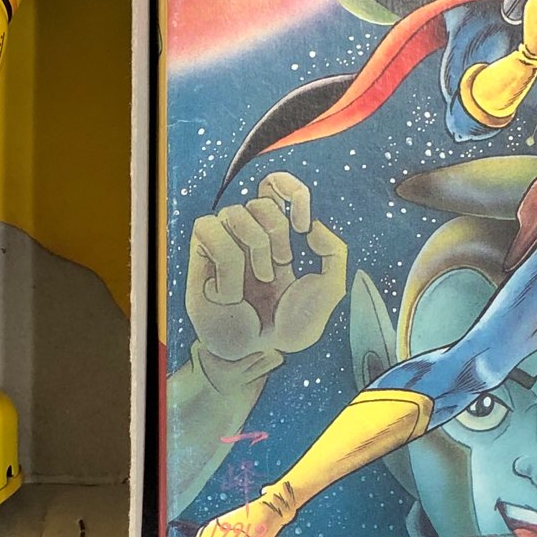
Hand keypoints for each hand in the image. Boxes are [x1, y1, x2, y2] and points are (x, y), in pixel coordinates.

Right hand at [186, 173, 348, 364]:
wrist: (260, 352)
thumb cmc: (290, 325)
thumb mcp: (330, 289)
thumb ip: (336, 252)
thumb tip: (312, 226)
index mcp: (276, 232)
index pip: (275, 184)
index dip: (291, 190)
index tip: (303, 226)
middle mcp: (248, 232)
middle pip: (260, 199)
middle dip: (276, 233)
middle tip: (279, 269)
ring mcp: (223, 241)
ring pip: (235, 212)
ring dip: (254, 250)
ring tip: (259, 282)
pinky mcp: (200, 254)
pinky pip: (210, 230)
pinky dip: (227, 264)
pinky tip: (231, 293)